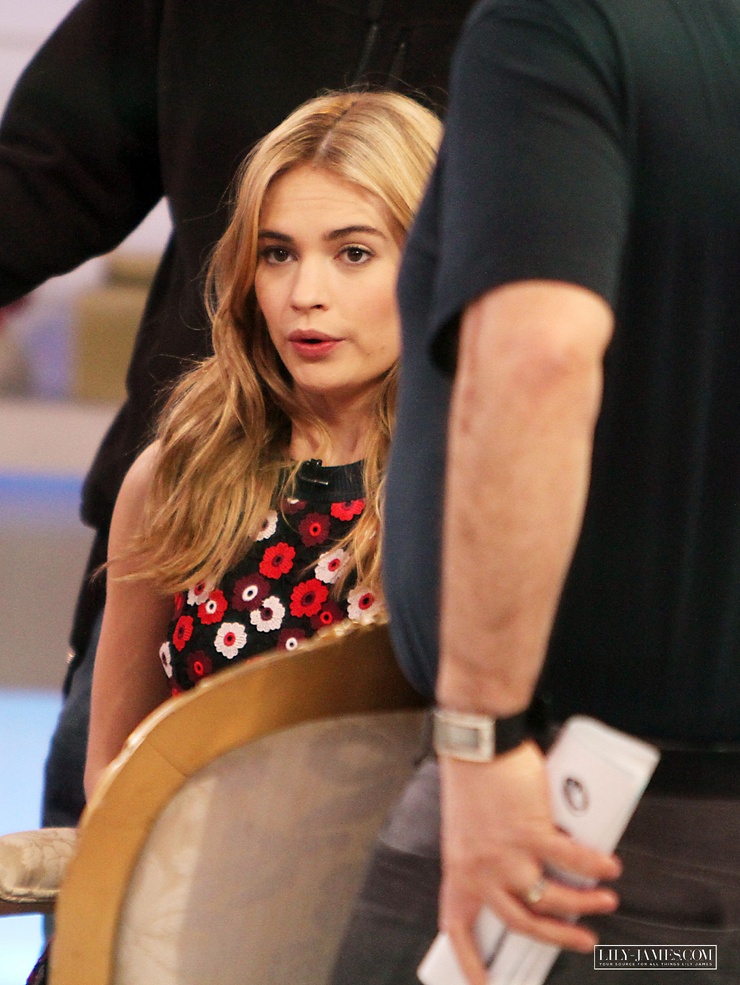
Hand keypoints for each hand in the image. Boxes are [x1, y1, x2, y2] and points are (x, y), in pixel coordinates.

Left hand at [438, 741, 621, 984]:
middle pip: (523, 923)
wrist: (476, 744)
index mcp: (460, 869)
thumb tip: (528, 869)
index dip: (469, 960)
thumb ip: (490, 854)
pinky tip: (608, 866)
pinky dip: (595, 865)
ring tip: (605, 899)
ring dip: (584, 903)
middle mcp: (482, 870)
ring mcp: (507, 854)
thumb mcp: (468, 829)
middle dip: (558, 938)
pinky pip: (572, 860)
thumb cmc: (472, 779)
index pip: (458, 925)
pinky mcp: (532, 832)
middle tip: (583, 940)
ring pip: (552, 898)